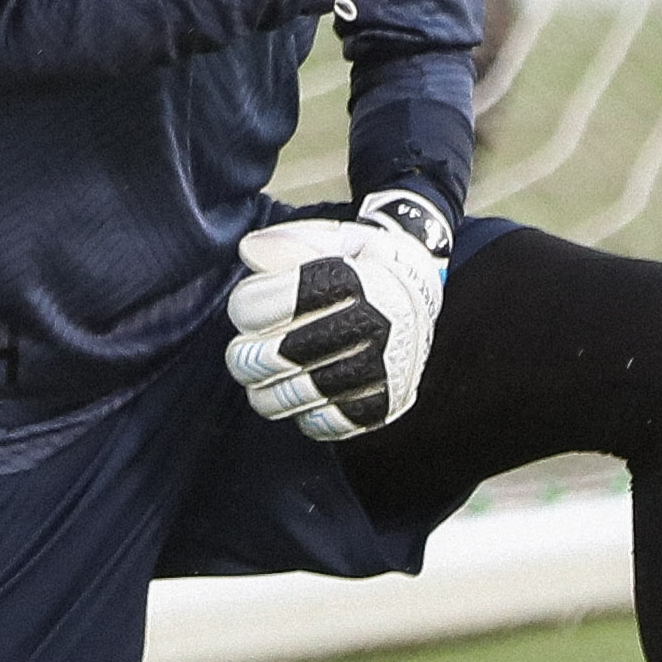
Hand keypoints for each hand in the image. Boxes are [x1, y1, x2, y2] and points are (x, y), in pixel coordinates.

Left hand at [226, 189, 453, 435]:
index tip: (245, 308)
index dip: (247, 307)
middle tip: (240, 353)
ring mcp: (383, 369)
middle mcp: (374, 325)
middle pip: (281, 354)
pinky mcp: (388, 402)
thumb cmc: (362, 262)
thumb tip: (250, 252)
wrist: (422, 289)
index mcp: (357, 280)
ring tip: (258, 379)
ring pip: (298, 395)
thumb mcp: (332, 238)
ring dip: (265, 392)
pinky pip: (330, 423)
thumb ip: (288, 242)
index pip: (282, 302)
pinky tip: (295, 397)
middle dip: (246, 357)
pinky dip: (303, 415)